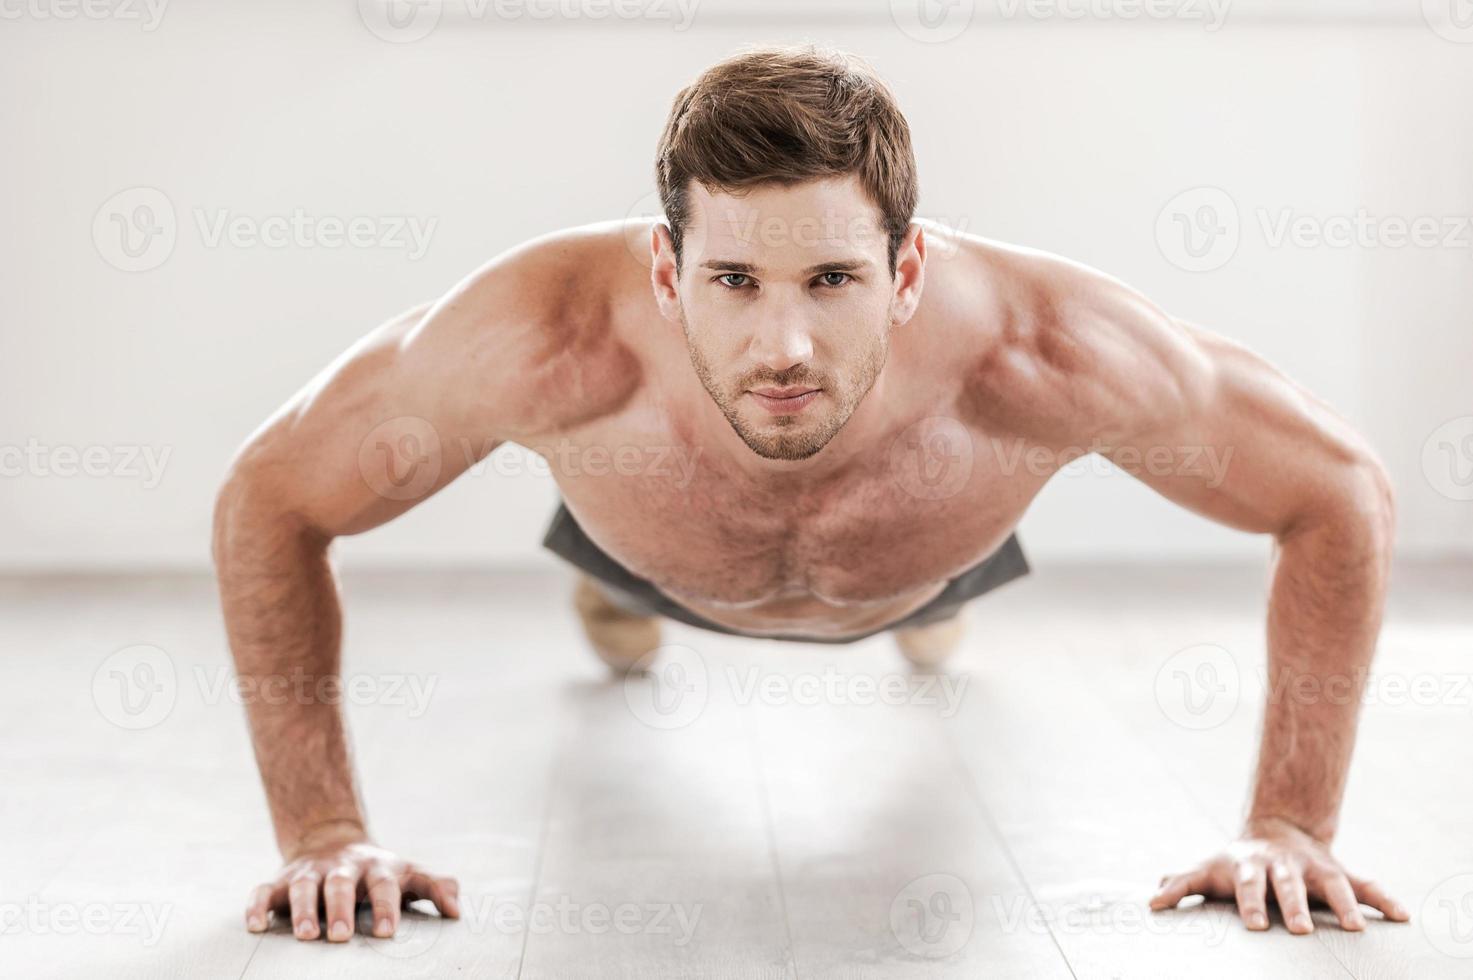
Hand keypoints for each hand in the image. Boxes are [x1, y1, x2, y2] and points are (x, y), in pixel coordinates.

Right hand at [245, 831, 459, 941]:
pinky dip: (257, 906)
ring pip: (303, 887)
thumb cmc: (378, 872)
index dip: (385, 907)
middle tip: (340, 936)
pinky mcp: (281, 881)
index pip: (383, 886)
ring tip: (306, 936)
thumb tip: (456, 910)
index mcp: (376, 869)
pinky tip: (255, 926)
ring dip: (303, 910)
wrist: (333, 842)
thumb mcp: (409, 874)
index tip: (386, 932)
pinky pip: (264, 891)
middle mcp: (342, 869)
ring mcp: (310, 873)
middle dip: (340, 909)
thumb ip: (435, 887)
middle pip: (341, 885)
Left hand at [1148, 816, 1408, 932]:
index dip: (1252, 904)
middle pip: (1289, 884)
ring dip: (1344, 905)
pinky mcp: (1338, 873)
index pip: (1249, 885)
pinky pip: (1365, 884)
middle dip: (1296, 905)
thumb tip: (1151, 902)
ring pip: (1332, 883)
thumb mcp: (1207, 869)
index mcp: (1251, 867)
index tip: (1257, 928)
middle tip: (1302, 931)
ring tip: (1355, 930)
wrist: (1273, 831)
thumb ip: (1181, 884)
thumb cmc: (1234, 863)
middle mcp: (1284, 866)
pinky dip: (1383, 898)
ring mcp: (1314, 868)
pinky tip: (1402, 917)